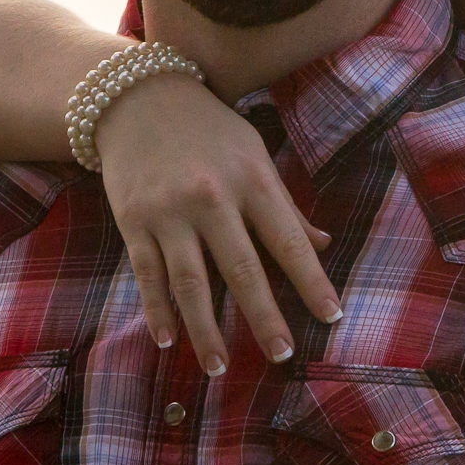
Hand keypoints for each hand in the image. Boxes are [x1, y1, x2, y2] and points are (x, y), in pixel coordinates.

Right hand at [95, 72, 339, 371]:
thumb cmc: (209, 129)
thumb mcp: (255, 154)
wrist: (137, 97)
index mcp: (252, 180)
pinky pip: (147, 274)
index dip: (311, 282)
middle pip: (242, 269)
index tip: (331, 317)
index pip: (288, 241)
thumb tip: (323, 245)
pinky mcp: (133, 221)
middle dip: (263, 317)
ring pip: (191, 282)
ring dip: (205, 329)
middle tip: (281, 356)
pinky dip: (157, 310)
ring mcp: (169, 212)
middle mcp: (211, 198)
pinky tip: (169, 340)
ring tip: (219, 367)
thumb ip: (286, 206)